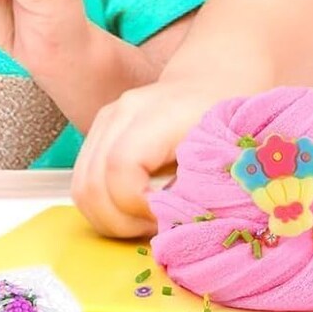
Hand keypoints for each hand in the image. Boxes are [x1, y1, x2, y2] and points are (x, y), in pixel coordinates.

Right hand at [72, 79, 229, 237]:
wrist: (210, 82)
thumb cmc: (228, 121)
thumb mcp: (231, 156)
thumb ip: (206, 191)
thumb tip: (180, 227)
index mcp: (162, 113)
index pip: (120, 167)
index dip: (136, 205)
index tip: (166, 218)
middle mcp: (124, 113)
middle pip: (92, 184)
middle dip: (121, 222)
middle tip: (157, 228)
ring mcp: (105, 122)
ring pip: (82, 189)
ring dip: (110, 219)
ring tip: (148, 220)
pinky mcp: (97, 134)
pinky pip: (84, 183)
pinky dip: (104, 208)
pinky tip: (136, 210)